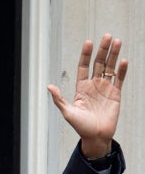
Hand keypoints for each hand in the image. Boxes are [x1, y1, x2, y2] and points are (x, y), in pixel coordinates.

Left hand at [47, 34, 127, 157]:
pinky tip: (123, 61)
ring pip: (110, 68)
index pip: (83, 66)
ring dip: (114, 55)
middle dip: (103, 50)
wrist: (96, 136)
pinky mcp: (116, 94)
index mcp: (81, 88)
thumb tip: (49, 86)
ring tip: (117, 42)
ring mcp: (105, 89)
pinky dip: (122, 70)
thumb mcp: (67, 112)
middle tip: (107, 36)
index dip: (86, 55)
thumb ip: (59, 99)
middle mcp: (93, 85)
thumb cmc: (80, 126)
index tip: (89, 42)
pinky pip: (119, 79)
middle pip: (99, 63)